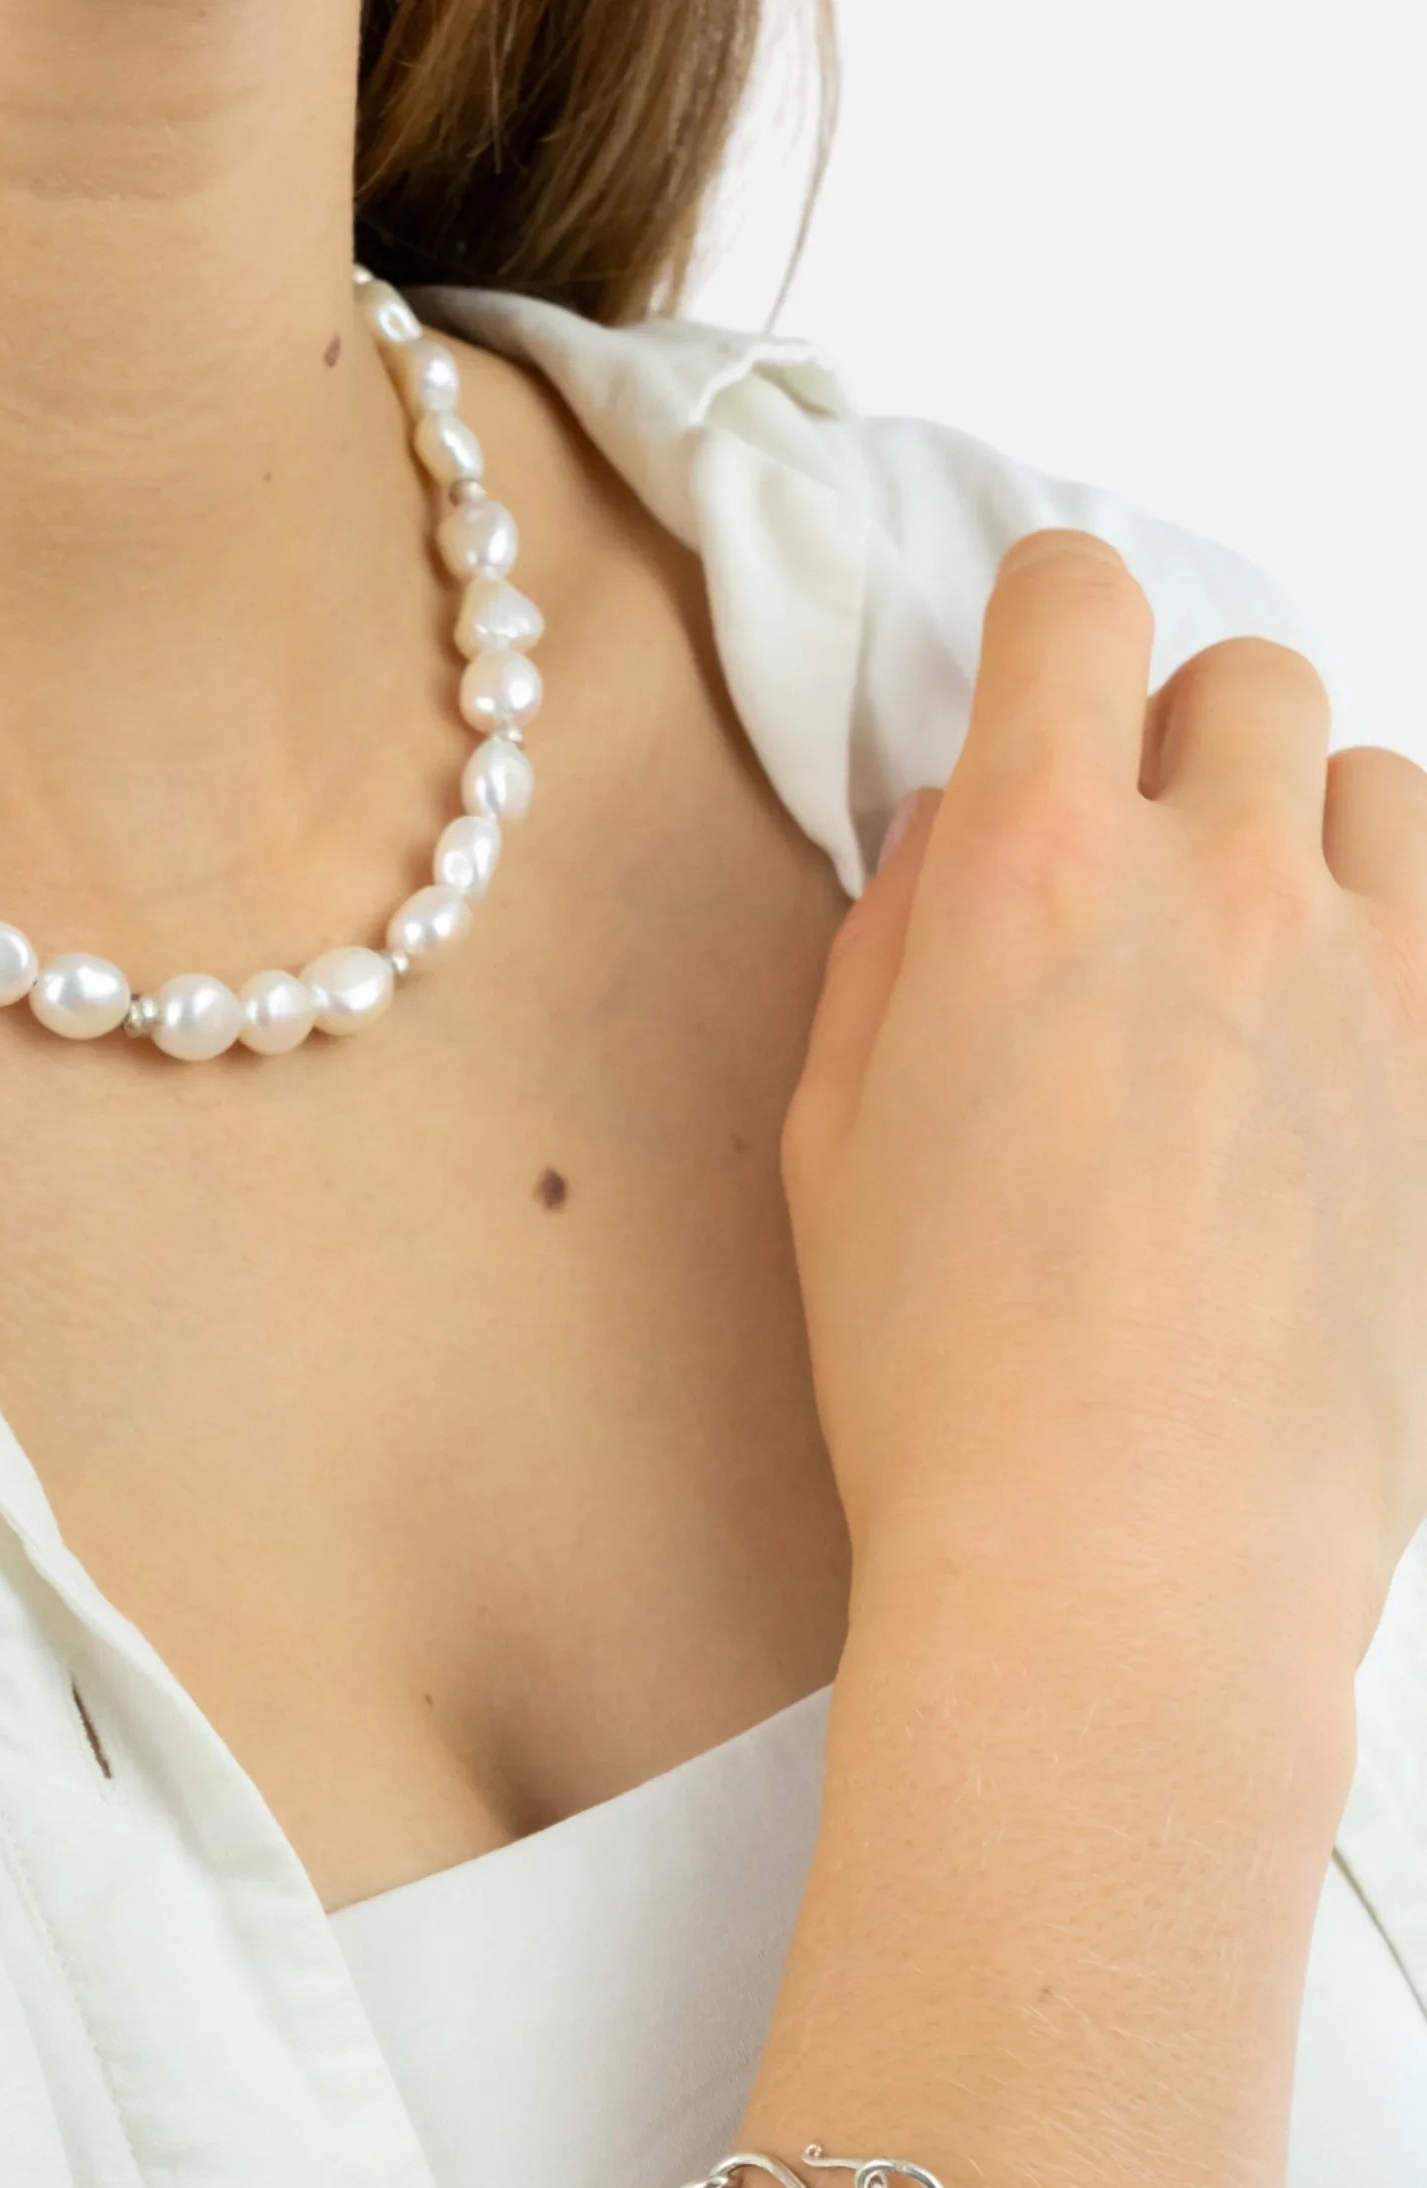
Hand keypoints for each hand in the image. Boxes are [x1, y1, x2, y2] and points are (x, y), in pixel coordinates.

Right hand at [781, 529, 1426, 1669]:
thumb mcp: (834, 1146)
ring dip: (1304, 832)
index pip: (1071, 604)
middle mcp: (1217, 884)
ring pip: (1377, 783)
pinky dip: (1394, 936)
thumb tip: (951, 839)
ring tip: (1250, 964)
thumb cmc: (944, 1381)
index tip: (1036, 666)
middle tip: (1127, 866)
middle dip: (1173, 741)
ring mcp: (1371, 980)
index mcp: (1028, 877)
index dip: (1045, 614)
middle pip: (1241, 680)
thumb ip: (892, 948)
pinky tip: (1331, 1051)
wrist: (1123, 1566)